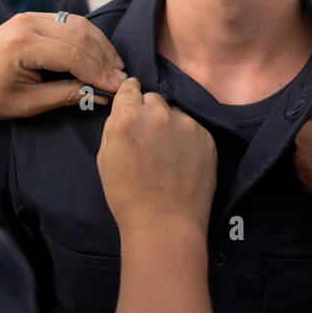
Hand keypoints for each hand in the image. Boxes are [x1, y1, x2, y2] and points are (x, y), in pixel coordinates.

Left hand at [0, 11, 126, 118]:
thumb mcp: (27, 104)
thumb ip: (66, 96)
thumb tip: (101, 94)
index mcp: (23, 45)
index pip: (73, 55)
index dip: (99, 72)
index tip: (117, 87)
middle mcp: (27, 23)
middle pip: (80, 35)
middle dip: (104, 58)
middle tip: (121, 78)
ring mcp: (29, 16)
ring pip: (78, 24)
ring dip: (100, 45)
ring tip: (114, 66)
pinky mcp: (32, 16)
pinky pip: (68, 22)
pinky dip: (87, 37)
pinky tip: (98, 53)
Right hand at [96, 78, 217, 239]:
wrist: (165, 224)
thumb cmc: (127, 196)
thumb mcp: (105, 158)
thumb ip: (113, 127)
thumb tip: (123, 112)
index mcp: (128, 116)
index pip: (129, 88)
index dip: (129, 95)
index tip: (132, 99)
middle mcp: (158, 113)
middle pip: (153, 99)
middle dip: (149, 112)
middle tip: (148, 136)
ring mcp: (186, 124)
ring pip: (175, 113)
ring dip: (169, 124)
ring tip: (167, 153)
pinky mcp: (206, 137)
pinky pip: (193, 128)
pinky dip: (187, 138)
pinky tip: (182, 161)